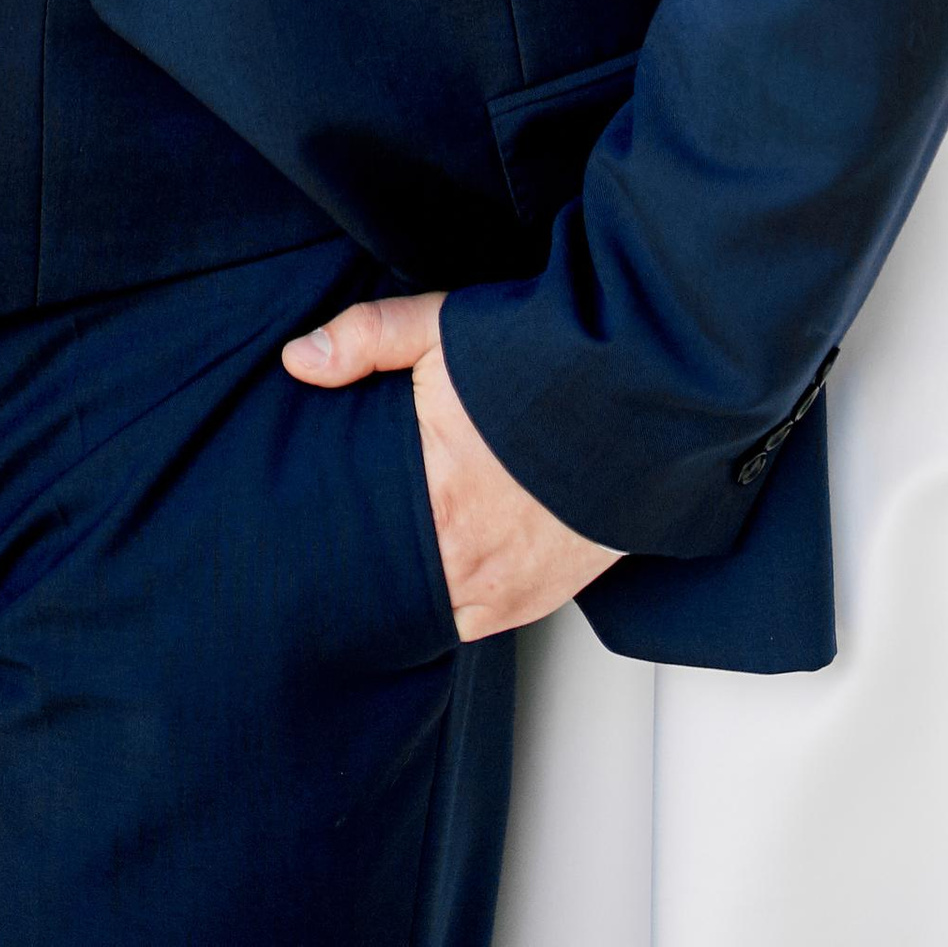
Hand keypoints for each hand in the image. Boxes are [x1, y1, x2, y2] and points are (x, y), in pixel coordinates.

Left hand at [282, 290, 621, 637]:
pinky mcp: (542, 595)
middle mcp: (471, 558)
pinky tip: (446, 571)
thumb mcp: (447, 328)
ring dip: (416, 588)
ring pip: (435, 609)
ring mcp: (511, 586)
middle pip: (393, 584)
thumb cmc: (551, 361)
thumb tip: (298, 360)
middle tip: (351, 539)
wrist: (649, 396)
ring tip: (397, 555)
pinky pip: (480, 619)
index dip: (333, 535)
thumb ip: (367, 338)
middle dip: (371, 565)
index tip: (313, 529)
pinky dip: (457, 601)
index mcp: (436, 498)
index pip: (357, 543)